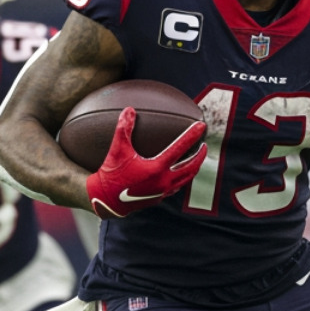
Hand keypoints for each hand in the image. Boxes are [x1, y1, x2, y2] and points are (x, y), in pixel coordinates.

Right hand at [85, 107, 206, 218]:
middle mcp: (163, 181)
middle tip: (204, 145)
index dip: (192, 135)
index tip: (201, 126)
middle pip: (190, 167)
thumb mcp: (117, 149)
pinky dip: (182, 179)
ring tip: (197, 159)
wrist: (106, 200)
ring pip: (186, 179)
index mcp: (156, 168)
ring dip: (194, 168)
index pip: (180, 148)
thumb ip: (123, 128)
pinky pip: (176, 187)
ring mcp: (162, 191)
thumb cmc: (111, 174)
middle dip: (200, 155)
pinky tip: (180, 175)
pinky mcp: (158, 198)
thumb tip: (129, 110)